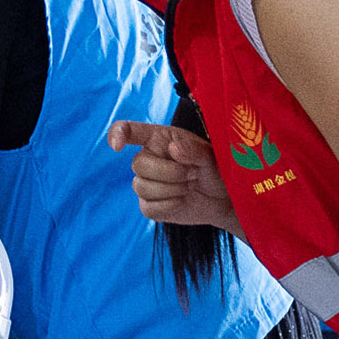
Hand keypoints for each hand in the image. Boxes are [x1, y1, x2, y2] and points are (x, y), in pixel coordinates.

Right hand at [107, 120, 234, 229]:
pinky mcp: (148, 205)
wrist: (221, 198)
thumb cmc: (214, 169)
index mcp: (158, 139)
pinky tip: (183, 200)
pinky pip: (149, 207)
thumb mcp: (210, 156)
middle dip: (169, 172)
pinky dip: (170, 205)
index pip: (129, 131)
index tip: (117, 146)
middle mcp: (147, 158)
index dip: (117, 134)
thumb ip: (194, 149)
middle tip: (193, 174)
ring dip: (172, 189)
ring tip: (191, 185)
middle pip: (138, 164)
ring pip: (142, 187)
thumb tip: (173, 149)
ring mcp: (145, 183)